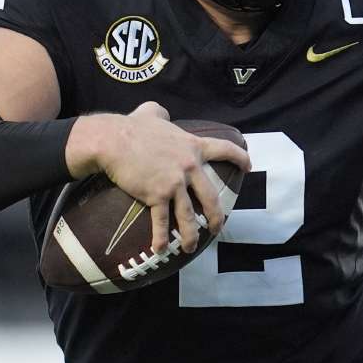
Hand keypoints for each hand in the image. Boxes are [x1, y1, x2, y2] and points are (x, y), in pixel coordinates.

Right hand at [83, 102, 250, 253]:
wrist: (114, 140)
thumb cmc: (132, 126)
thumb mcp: (152, 112)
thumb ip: (162, 113)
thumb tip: (162, 113)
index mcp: (193, 146)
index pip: (224, 150)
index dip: (239, 158)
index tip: (248, 167)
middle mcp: (189, 166)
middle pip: (210, 196)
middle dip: (216, 216)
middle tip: (217, 228)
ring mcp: (175, 183)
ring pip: (189, 215)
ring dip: (191, 235)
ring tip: (190, 248)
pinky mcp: (157, 195)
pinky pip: (161, 221)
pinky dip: (161, 238)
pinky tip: (160, 250)